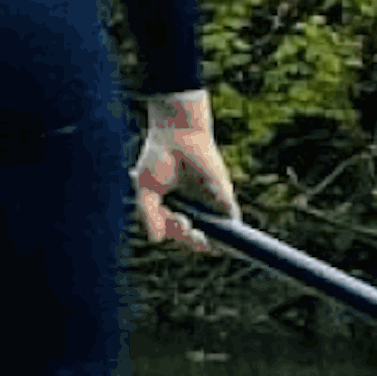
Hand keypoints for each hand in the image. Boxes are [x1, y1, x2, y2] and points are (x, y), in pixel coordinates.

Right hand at [133, 94, 236, 247]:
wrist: (176, 133)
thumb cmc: (158, 157)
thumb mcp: (146, 190)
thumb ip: (149, 215)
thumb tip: (157, 240)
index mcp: (176, 208)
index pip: (179, 233)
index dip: (176, 236)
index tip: (170, 227)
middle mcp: (196, 208)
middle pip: (197, 238)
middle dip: (190, 241)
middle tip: (183, 225)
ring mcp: (211, 203)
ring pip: (214, 234)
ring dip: (206, 242)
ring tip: (194, 233)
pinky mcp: (224, 195)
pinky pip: (230, 219)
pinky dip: (227, 233)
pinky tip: (218, 238)